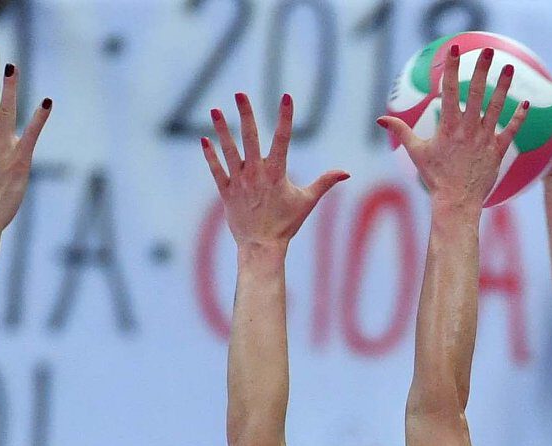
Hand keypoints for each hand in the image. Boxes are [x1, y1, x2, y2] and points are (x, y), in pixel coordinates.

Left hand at [202, 93, 348, 249]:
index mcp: (276, 173)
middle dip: (246, 114)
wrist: (262, 247)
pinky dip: (210, 156)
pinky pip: (216, 170)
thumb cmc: (286, 224)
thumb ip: (324, 183)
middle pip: (250, 138)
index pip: (283, 139)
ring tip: (215, 110)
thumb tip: (346, 172)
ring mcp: (239, 182)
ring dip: (222, 130)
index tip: (286, 97)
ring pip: (229, 151)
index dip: (285, 117)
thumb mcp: (307, 202)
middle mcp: (256, 174)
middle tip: (240, 93)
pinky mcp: (226, 192)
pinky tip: (205, 139)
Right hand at [378, 46, 531, 210]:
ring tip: (509, 68)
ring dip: (503, 87)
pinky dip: (519, 118)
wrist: (456, 202)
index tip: (455, 49)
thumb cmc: (435, 178)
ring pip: (496, 107)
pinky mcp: (497, 151)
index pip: (449, 89)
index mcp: (448, 126)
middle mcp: (468, 129)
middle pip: (476, 92)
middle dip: (482, 69)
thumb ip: (400, 131)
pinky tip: (526, 104)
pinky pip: (511, 131)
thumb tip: (381, 119)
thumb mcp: (416, 152)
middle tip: (489, 50)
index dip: (452, 67)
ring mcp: (484, 139)